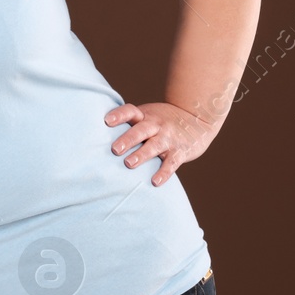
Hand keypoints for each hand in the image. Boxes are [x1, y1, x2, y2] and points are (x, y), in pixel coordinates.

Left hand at [105, 101, 220, 185]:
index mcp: (145, 115)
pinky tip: (155, 182)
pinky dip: (164, 172)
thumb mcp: (147, 116)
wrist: (198, 118)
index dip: (119, 115)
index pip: (130, 111)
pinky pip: (172, 162)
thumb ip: (129, 124)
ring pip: (155, 146)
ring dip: (142, 154)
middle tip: (114, 149)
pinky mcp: (180, 151)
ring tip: (129, 164)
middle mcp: (156, 125)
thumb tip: (96, 135)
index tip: (106, 121)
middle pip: (140, 130)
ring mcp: (169, 138)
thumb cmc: (163, 121)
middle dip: (127, 139)